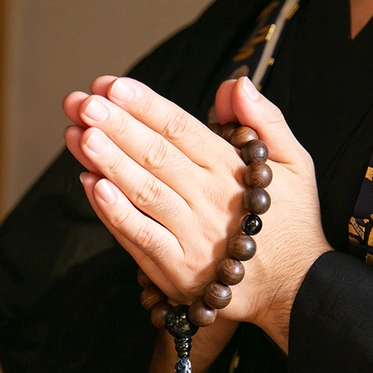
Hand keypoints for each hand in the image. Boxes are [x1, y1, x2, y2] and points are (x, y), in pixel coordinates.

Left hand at [63, 76, 330, 352]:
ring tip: (77, 135)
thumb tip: (236, 85)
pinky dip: (114, 213)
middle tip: (81, 103)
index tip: (112, 85)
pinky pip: (141, 237)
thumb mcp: (295, 164)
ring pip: (143, 192)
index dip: (144, 105)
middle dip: (115, 126)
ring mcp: (193, 236)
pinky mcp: (179, 269)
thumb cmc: (290, 222)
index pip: (181, 129)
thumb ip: (266, 122)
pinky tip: (91, 186)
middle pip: (156, 155)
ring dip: (107, 162)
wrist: (294, 287)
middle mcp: (211, 200)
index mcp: (233, 170)